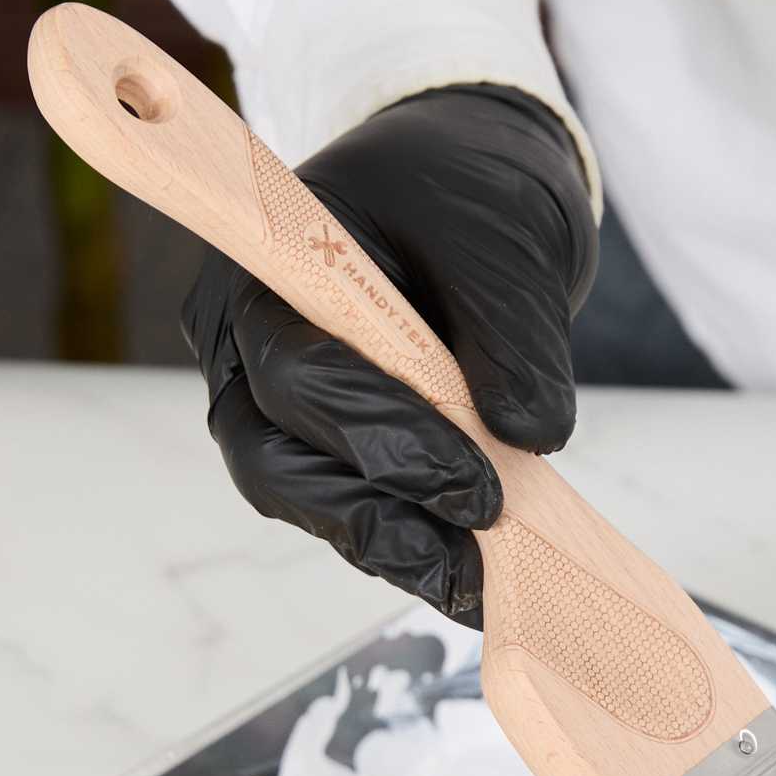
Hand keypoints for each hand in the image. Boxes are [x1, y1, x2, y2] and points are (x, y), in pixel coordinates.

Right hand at [182, 85, 595, 622]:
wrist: (468, 193)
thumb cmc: (466, 191)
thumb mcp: (507, 239)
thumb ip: (515, 332)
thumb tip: (531, 436)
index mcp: (266, 271)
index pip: (297, 371)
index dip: (381, 438)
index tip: (477, 487)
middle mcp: (245, 346)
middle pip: (274, 459)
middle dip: (375, 516)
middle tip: (477, 552)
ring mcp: (276, 407)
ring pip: (308, 503)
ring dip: (394, 549)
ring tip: (482, 584)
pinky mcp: (325, 449)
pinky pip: (351, 511)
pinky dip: (413, 545)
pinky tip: (476, 576)